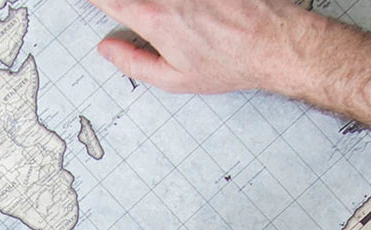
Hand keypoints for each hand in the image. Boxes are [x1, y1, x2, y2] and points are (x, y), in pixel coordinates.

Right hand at [88, 0, 323, 94]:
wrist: (276, 43)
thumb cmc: (232, 62)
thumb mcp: (175, 79)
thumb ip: (133, 63)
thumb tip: (107, 50)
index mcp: (153, 18)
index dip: (95, 0)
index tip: (94, 3)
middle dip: (123, 3)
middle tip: (132, 15)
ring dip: (153, 6)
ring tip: (166, 21)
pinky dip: (180, 4)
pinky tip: (188, 12)